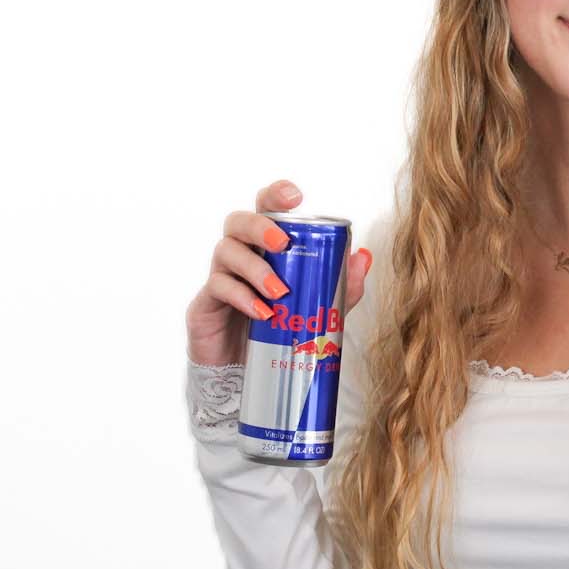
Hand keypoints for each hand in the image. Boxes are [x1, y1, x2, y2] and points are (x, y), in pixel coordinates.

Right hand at [184, 179, 373, 366]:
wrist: (245, 372)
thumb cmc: (279, 329)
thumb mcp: (318, 307)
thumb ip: (341, 285)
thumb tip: (362, 257)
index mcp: (265, 246)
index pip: (264, 209)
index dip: (275, 195)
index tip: (295, 196)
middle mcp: (239, 253)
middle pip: (237, 221)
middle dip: (261, 226)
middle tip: (284, 243)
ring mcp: (219, 275)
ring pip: (225, 251)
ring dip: (256, 268)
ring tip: (280, 291)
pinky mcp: (205, 302)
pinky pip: (217, 287)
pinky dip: (242, 297)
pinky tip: (262, 312)